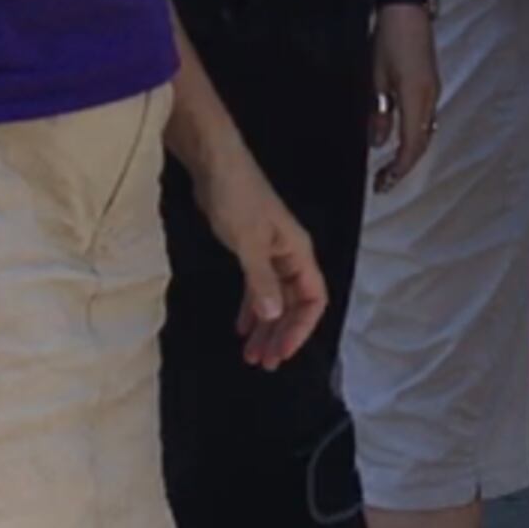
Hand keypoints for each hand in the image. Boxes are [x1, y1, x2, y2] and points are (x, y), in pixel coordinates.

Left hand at [193, 153, 330, 368]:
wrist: (215, 165)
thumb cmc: (237, 199)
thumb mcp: (248, 243)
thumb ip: (260, 281)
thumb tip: (274, 316)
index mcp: (299, 253)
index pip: (313, 299)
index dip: (301, 328)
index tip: (281, 352)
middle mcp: (291, 255)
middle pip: (296, 303)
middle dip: (282, 334)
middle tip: (264, 363)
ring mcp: (271, 252)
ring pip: (276, 297)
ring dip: (266, 325)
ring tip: (251, 353)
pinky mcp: (250, 248)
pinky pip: (258, 287)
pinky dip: (251, 307)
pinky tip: (240, 326)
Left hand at [371, 1, 436, 194]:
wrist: (405, 7)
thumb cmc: (387, 39)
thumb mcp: (374, 77)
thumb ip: (377, 112)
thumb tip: (377, 142)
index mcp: (416, 97)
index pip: (412, 144)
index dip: (399, 168)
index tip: (383, 183)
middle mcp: (430, 97)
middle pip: (422, 141)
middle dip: (404, 164)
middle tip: (384, 181)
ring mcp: (433, 89)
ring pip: (425, 130)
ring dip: (409, 150)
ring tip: (390, 164)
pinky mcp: (430, 81)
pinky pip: (425, 116)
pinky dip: (413, 133)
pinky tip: (398, 136)